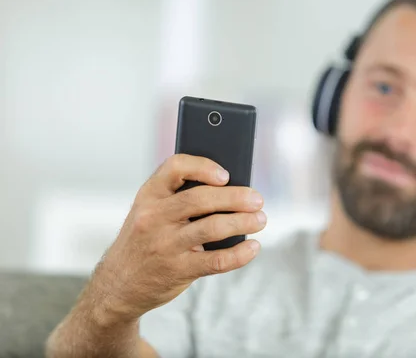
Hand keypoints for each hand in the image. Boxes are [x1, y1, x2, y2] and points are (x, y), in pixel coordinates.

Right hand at [87, 154, 265, 324]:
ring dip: (243, 222)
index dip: (203, 167)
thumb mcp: (149, 212)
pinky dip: (239, 254)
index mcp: (149, 195)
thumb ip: (179, 199)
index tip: (226, 174)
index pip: (175, 168)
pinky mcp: (177, 270)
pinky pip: (216, 261)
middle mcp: (154, 217)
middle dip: (236, 197)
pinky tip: (252, 247)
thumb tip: (233, 190)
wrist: (118, 285)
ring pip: (213, 228)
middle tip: (257, 200)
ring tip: (260, 220)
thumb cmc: (145, 240)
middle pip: (201, 199)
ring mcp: (165, 244)